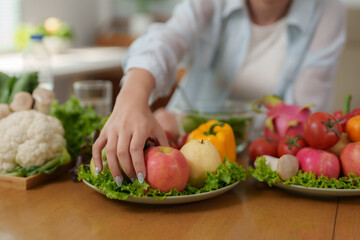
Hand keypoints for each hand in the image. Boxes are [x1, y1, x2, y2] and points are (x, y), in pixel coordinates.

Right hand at [92, 69, 168, 185]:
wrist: (131, 101)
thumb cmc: (146, 118)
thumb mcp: (157, 128)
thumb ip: (163, 143)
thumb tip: (170, 161)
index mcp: (139, 128)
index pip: (136, 149)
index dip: (138, 164)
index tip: (141, 178)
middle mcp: (124, 129)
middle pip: (122, 153)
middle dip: (126, 169)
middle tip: (132, 181)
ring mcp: (112, 130)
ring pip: (109, 151)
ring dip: (113, 168)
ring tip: (119, 181)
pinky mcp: (104, 131)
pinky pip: (97, 146)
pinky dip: (96, 159)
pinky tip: (99, 172)